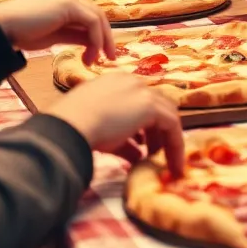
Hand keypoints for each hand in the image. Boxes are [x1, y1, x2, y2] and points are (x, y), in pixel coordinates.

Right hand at [0, 0, 114, 62]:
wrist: (2, 28)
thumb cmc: (21, 33)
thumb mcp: (53, 36)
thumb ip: (73, 35)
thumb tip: (91, 44)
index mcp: (61, 1)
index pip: (87, 16)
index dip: (96, 36)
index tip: (95, 57)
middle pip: (96, 15)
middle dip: (105, 38)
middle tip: (108, 58)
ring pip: (97, 17)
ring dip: (102, 40)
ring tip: (96, 61)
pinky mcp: (68, 4)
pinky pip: (92, 21)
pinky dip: (96, 38)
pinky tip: (91, 54)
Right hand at [47, 73, 184, 176]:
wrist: (71, 125)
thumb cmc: (76, 127)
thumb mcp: (102, 132)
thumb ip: (123, 140)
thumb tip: (137, 153)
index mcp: (114, 83)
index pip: (139, 101)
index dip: (145, 125)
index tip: (143, 146)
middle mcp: (130, 82)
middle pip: (156, 106)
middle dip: (158, 131)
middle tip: (155, 154)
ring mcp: (141, 91)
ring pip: (167, 114)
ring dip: (168, 140)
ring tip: (166, 163)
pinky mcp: (150, 105)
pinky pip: (172, 125)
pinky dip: (175, 145)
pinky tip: (173, 165)